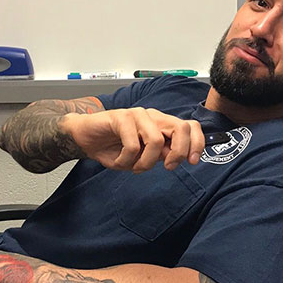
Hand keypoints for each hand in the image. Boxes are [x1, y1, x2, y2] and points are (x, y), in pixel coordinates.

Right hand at [61, 108, 204, 172]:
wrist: (85, 138)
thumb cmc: (113, 147)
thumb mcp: (142, 157)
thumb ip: (160, 155)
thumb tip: (175, 158)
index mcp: (162, 125)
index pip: (190, 127)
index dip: (197, 143)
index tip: (192, 162)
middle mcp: (153, 117)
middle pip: (181, 128)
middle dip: (178, 152)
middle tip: (167, 167)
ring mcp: (137, 115)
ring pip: (157, 139)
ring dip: (146, 162)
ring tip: (134, 167)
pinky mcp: (121, 117)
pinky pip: (133, 144)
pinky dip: (126, 160)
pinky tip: (118, 161)